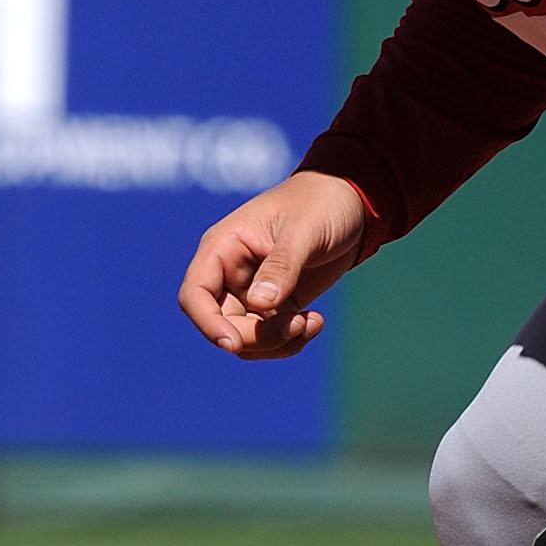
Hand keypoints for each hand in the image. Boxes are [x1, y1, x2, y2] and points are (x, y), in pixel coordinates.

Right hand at [178, 171, 367, 359]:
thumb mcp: (304, 230)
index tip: (233, 343)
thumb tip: (260, 304)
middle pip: (222, 324)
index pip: (195, 294)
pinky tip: (315, 322)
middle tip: (296, 325)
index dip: (207, 323)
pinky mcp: (276, 304)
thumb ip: (282, 266)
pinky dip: (291, 340)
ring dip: (277, 342)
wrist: (350, 203)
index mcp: (223, 247)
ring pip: (246, 338)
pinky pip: (270, 338)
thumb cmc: (321, 203)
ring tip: (312, 322)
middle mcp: (230, 273)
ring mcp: (251, 292)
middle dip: (257, 336)